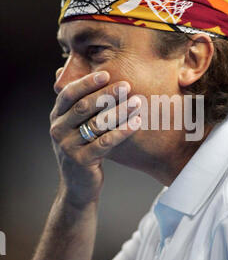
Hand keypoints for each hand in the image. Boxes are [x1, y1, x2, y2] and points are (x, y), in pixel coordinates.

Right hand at [50, 71, 140, 206]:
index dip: (86, 82)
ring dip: (119, 111)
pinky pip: (105, 143)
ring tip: (137, 102)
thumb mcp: (77, 127)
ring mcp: (68, 147)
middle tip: (127, 86)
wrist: (78, 186)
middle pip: (83, 107)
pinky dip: (122, 132)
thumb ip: (82, 106)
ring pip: (96, 124)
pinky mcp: (81, 161)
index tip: (106, 74)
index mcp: (57, 117)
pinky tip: (136, 123)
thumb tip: (97, 74)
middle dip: (106, 94)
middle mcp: (58, 130)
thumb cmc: (83, 149)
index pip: (68, 94)